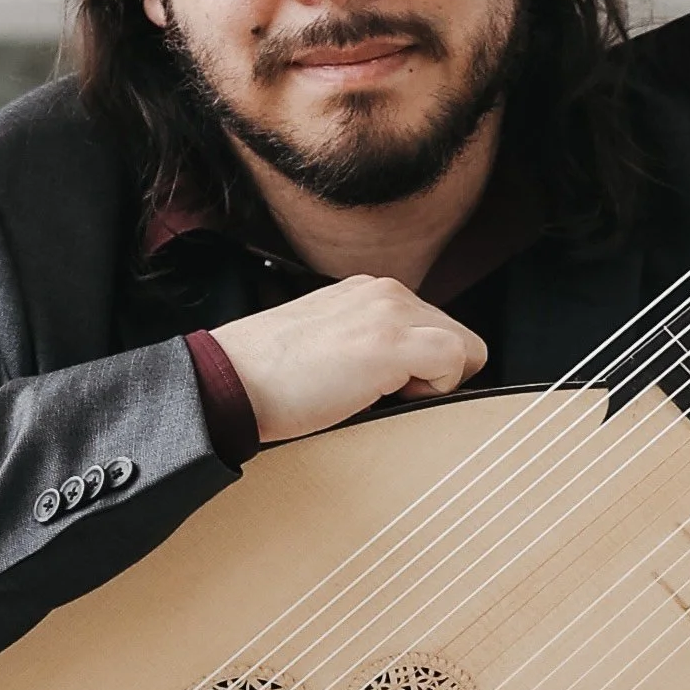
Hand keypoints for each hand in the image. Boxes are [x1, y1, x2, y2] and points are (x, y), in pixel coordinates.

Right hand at [210, 275, 487, 443]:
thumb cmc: (265, 375)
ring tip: (377, 396)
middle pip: (456, 335)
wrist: (227, 381)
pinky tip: (387, 399)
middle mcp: (384, 291)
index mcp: (367, 291)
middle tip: (382, 395)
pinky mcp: (390, 342)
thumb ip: (366, 341)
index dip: (422, 366)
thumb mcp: (326, 342)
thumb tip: (406, 374)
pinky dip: (435, 390)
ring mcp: (389, 312)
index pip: (433, 326)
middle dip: (431, 373)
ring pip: (462, 347)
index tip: (389, 388)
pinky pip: (456, 361)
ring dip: (432, 380)